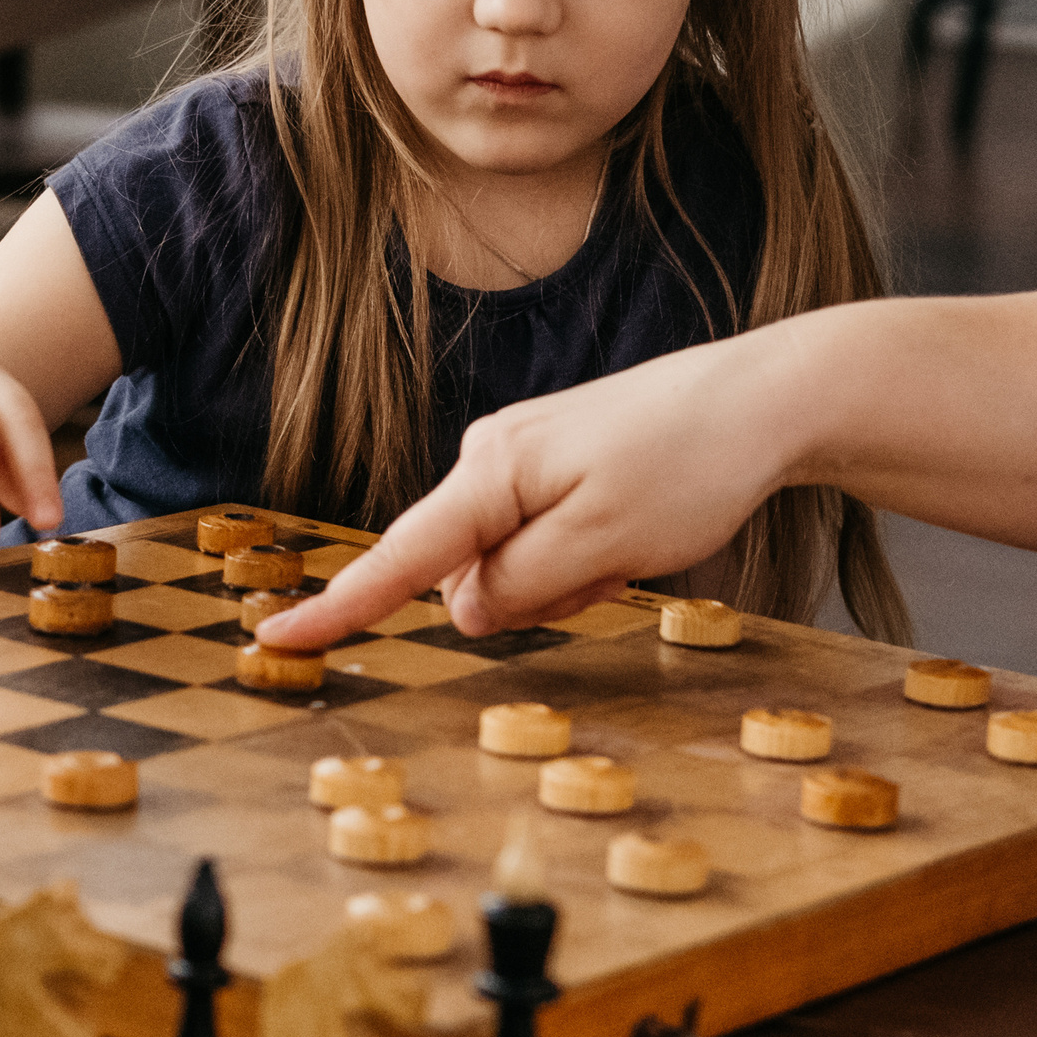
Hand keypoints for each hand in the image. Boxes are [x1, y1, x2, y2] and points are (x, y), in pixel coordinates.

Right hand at [257, 331, 794, 646]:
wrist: (763, 398)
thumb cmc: (691, 464)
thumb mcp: (604, 545)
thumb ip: (520, 588)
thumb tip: (461, 610)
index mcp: (492, 471)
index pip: (399, 558)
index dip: (338, 608)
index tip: (273, 638)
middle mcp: (491, 456)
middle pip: (471, 574)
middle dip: (538, 594)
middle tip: (618, 565)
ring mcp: (524, 457)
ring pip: (515, 564)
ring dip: (571, 577)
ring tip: (637, 536)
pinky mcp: (557, 462)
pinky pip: (546, 540)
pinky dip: (587, 555)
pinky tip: (637, 526)